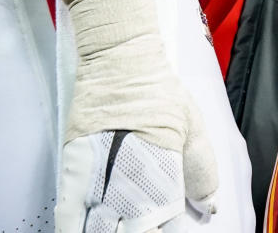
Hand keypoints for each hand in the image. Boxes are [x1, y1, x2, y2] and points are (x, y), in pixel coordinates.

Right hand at [55, 0, 217, 232]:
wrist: (120, 63)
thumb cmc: (159, 92)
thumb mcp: (193, 128)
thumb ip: (201, 171)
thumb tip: (209, 206)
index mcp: (166, 179)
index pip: (168, 226)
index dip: (167, 229)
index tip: (168, 227)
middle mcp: (133, 186)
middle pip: (134, 232)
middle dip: (140, 232)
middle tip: (143, 226)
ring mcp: (101, 181)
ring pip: (101, 228)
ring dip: (108, 230)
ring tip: (116, 228)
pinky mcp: (74, 172)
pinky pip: (68, 215)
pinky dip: (73, 228)